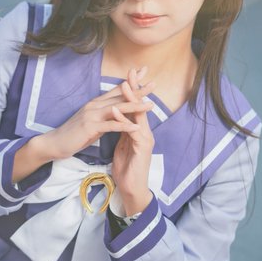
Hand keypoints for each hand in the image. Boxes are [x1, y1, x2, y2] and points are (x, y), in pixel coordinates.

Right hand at [33, 68, 153, 161]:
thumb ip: (103, 114)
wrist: (55, 142)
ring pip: (118, 108)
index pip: (116, 89)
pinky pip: (111, 126)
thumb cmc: (74, 133)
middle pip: (120, 96)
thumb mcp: (91, 121)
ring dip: (135, 106)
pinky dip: (125, 126)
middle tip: (154, 84)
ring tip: (151, 105)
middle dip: (138, 90)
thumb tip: (115, 111)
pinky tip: (137, 127)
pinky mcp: (91, 127)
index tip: (144, 73)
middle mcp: (94, 105)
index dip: (130, 81)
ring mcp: (92, 115)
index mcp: (96, 103)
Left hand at [111, 68, 154, 215]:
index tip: (127, 75)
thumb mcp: (123, 144)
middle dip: (135, 88)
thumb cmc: (127, 168)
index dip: (132, 90)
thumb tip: (119, 117)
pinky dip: (123, 119)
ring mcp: (145, 139)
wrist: (132, 189)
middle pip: (140, 106)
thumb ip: (124, 130)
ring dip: (130, 100)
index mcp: (140, 129)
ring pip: (139, 116)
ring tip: (123, 85)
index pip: (135, 106)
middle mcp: (145, 131)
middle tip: (131, 71)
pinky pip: (133, 131)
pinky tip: (116, 111)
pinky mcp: (142, 148)